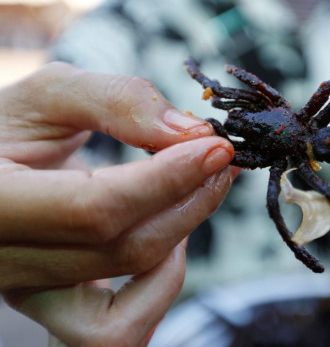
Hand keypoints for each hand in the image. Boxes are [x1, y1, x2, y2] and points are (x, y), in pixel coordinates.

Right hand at [0, 62, 235, 343]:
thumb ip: (117, 101)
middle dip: (190, 202)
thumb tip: (189, 133)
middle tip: (221, 160)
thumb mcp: (50, 94)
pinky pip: (119, 331)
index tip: (217, 148)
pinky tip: (166, 237)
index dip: (168, 180)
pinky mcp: (55, 308)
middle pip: (123, 252)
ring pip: (127, 304)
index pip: (94, 209)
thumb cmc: (12, 129)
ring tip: (192, 193)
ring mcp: (30, 295)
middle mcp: (4, 264)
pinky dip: (158, 288)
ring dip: (179, 246)